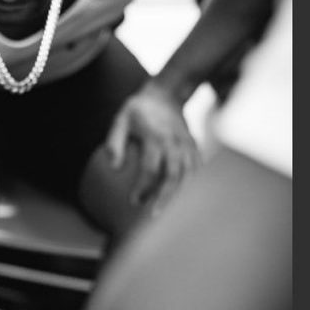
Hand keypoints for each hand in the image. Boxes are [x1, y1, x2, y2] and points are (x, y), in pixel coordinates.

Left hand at [104, 82, 201, 212]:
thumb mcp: (121, 119)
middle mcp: (175, 142)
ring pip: (188, 175)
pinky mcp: (195, 147)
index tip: (134, 201)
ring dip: (178, 195)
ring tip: (167, 212)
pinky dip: (190, 185)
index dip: (143, 187)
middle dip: (164, 198)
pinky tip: (181, 200)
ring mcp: (188, 144)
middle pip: (173, 175)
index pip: (151, 167)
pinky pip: (196, 170)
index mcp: (155, 136)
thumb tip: (113, 167)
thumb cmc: (138, 110)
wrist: (167, 94)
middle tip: (152, 215)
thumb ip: (114, 142)